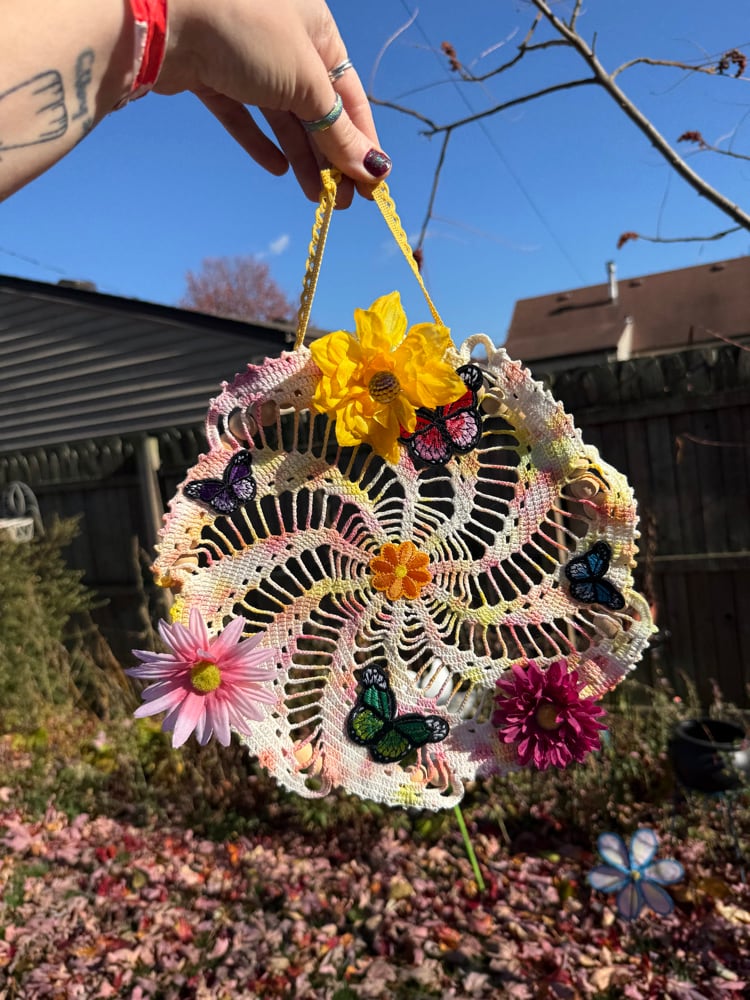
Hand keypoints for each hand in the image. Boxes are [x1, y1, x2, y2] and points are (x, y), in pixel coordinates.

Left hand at [156, 0, 390, 205]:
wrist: (167, 17)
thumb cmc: (249, 32)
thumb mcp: (306, 84)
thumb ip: (338, 131)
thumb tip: (374, 169)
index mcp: (317, 30)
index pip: (349, 95)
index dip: (363, 141)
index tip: (372, 184)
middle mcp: (284, 41)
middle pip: (316, 110)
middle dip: (331, 157)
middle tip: (341, 201)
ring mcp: (246, 58)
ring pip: (281, 117)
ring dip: (302, 158)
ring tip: (315, 197)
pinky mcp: (213, 76)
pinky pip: (243, 115)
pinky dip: (260, 142)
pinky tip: (277, 170)